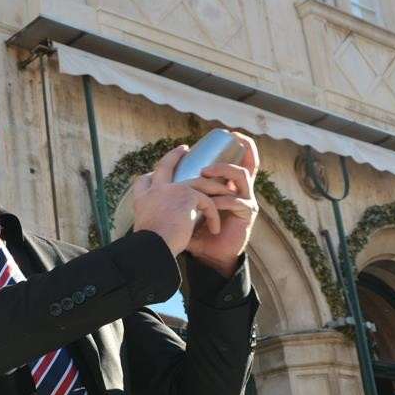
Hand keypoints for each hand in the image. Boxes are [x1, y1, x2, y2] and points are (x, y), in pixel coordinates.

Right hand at [131, 145, 221, 255]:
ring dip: (212, 188)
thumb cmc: (150, 248)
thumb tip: (160, 231)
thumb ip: (155, 223)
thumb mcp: (147, 231)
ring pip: (197, 182)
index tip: (153, 174)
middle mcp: (155, 190)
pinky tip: (215, 229)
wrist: (153, 248)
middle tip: (183, 150)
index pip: (143, 182)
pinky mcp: (188, 195)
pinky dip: (213, 216)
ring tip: (224, 191)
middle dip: (173, 155)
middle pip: (164, 166)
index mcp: (143, 200)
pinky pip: (207, 201)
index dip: (149, 177)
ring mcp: (171, 189)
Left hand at [184, 132, 259, 276]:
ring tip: (204, 172)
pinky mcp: (247, 213)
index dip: (231, 145)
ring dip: (223, 169)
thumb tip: (146, 179)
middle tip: (224, 141)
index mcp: (227, 185)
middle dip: (240, 146)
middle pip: (246, 161)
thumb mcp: (184, 208)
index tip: (223, 138)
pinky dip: (221, 200)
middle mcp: (238, 189)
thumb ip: (173, 194)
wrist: (210, 256)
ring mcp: (245, 199)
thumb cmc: (197, 231)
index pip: (234, 160)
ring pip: (241, 174)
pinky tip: (210, 202)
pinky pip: (235, 200)